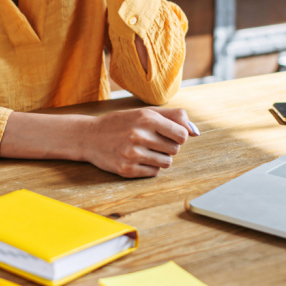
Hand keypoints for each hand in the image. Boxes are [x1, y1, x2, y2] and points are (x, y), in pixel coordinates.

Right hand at [79, 108, 198, 177]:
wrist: (89, 136)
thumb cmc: (121, 123)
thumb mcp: (144, 112)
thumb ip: (173, 117)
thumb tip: (196, 131)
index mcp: (146, 118)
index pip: (182, 134)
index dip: (179, 136)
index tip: (169, 134)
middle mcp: (139, 135)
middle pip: (175, 149)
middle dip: (168, 147)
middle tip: (153, 142)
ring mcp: (132, 154)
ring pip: (166, 163)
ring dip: (160, 158)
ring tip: (146, 150)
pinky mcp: (126, 170)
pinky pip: (154, 173)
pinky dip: (150, 167)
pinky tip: (137, 159)